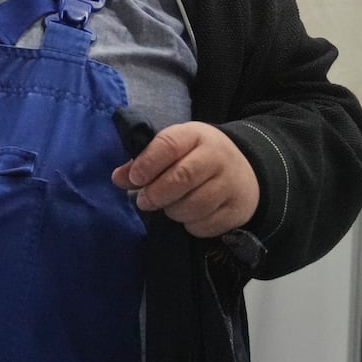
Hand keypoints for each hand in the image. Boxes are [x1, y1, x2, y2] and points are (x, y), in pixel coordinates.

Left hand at [110, 121, 259, 237]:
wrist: (243, 168)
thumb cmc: (196, 157)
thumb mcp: (172, 149)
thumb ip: (143, 161)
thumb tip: (118, 178)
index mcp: (196, 136)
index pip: (168, 145)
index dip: (147, 164)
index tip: (134, 178)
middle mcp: (218, 157)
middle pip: (182, 177)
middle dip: (156, 193)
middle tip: (144, 201)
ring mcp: (232, 183)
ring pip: (194, 205)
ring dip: (173, 211)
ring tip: (170, 206)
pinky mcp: (238, 209)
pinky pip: (206, 225)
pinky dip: (191, 225)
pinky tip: (190, 215)